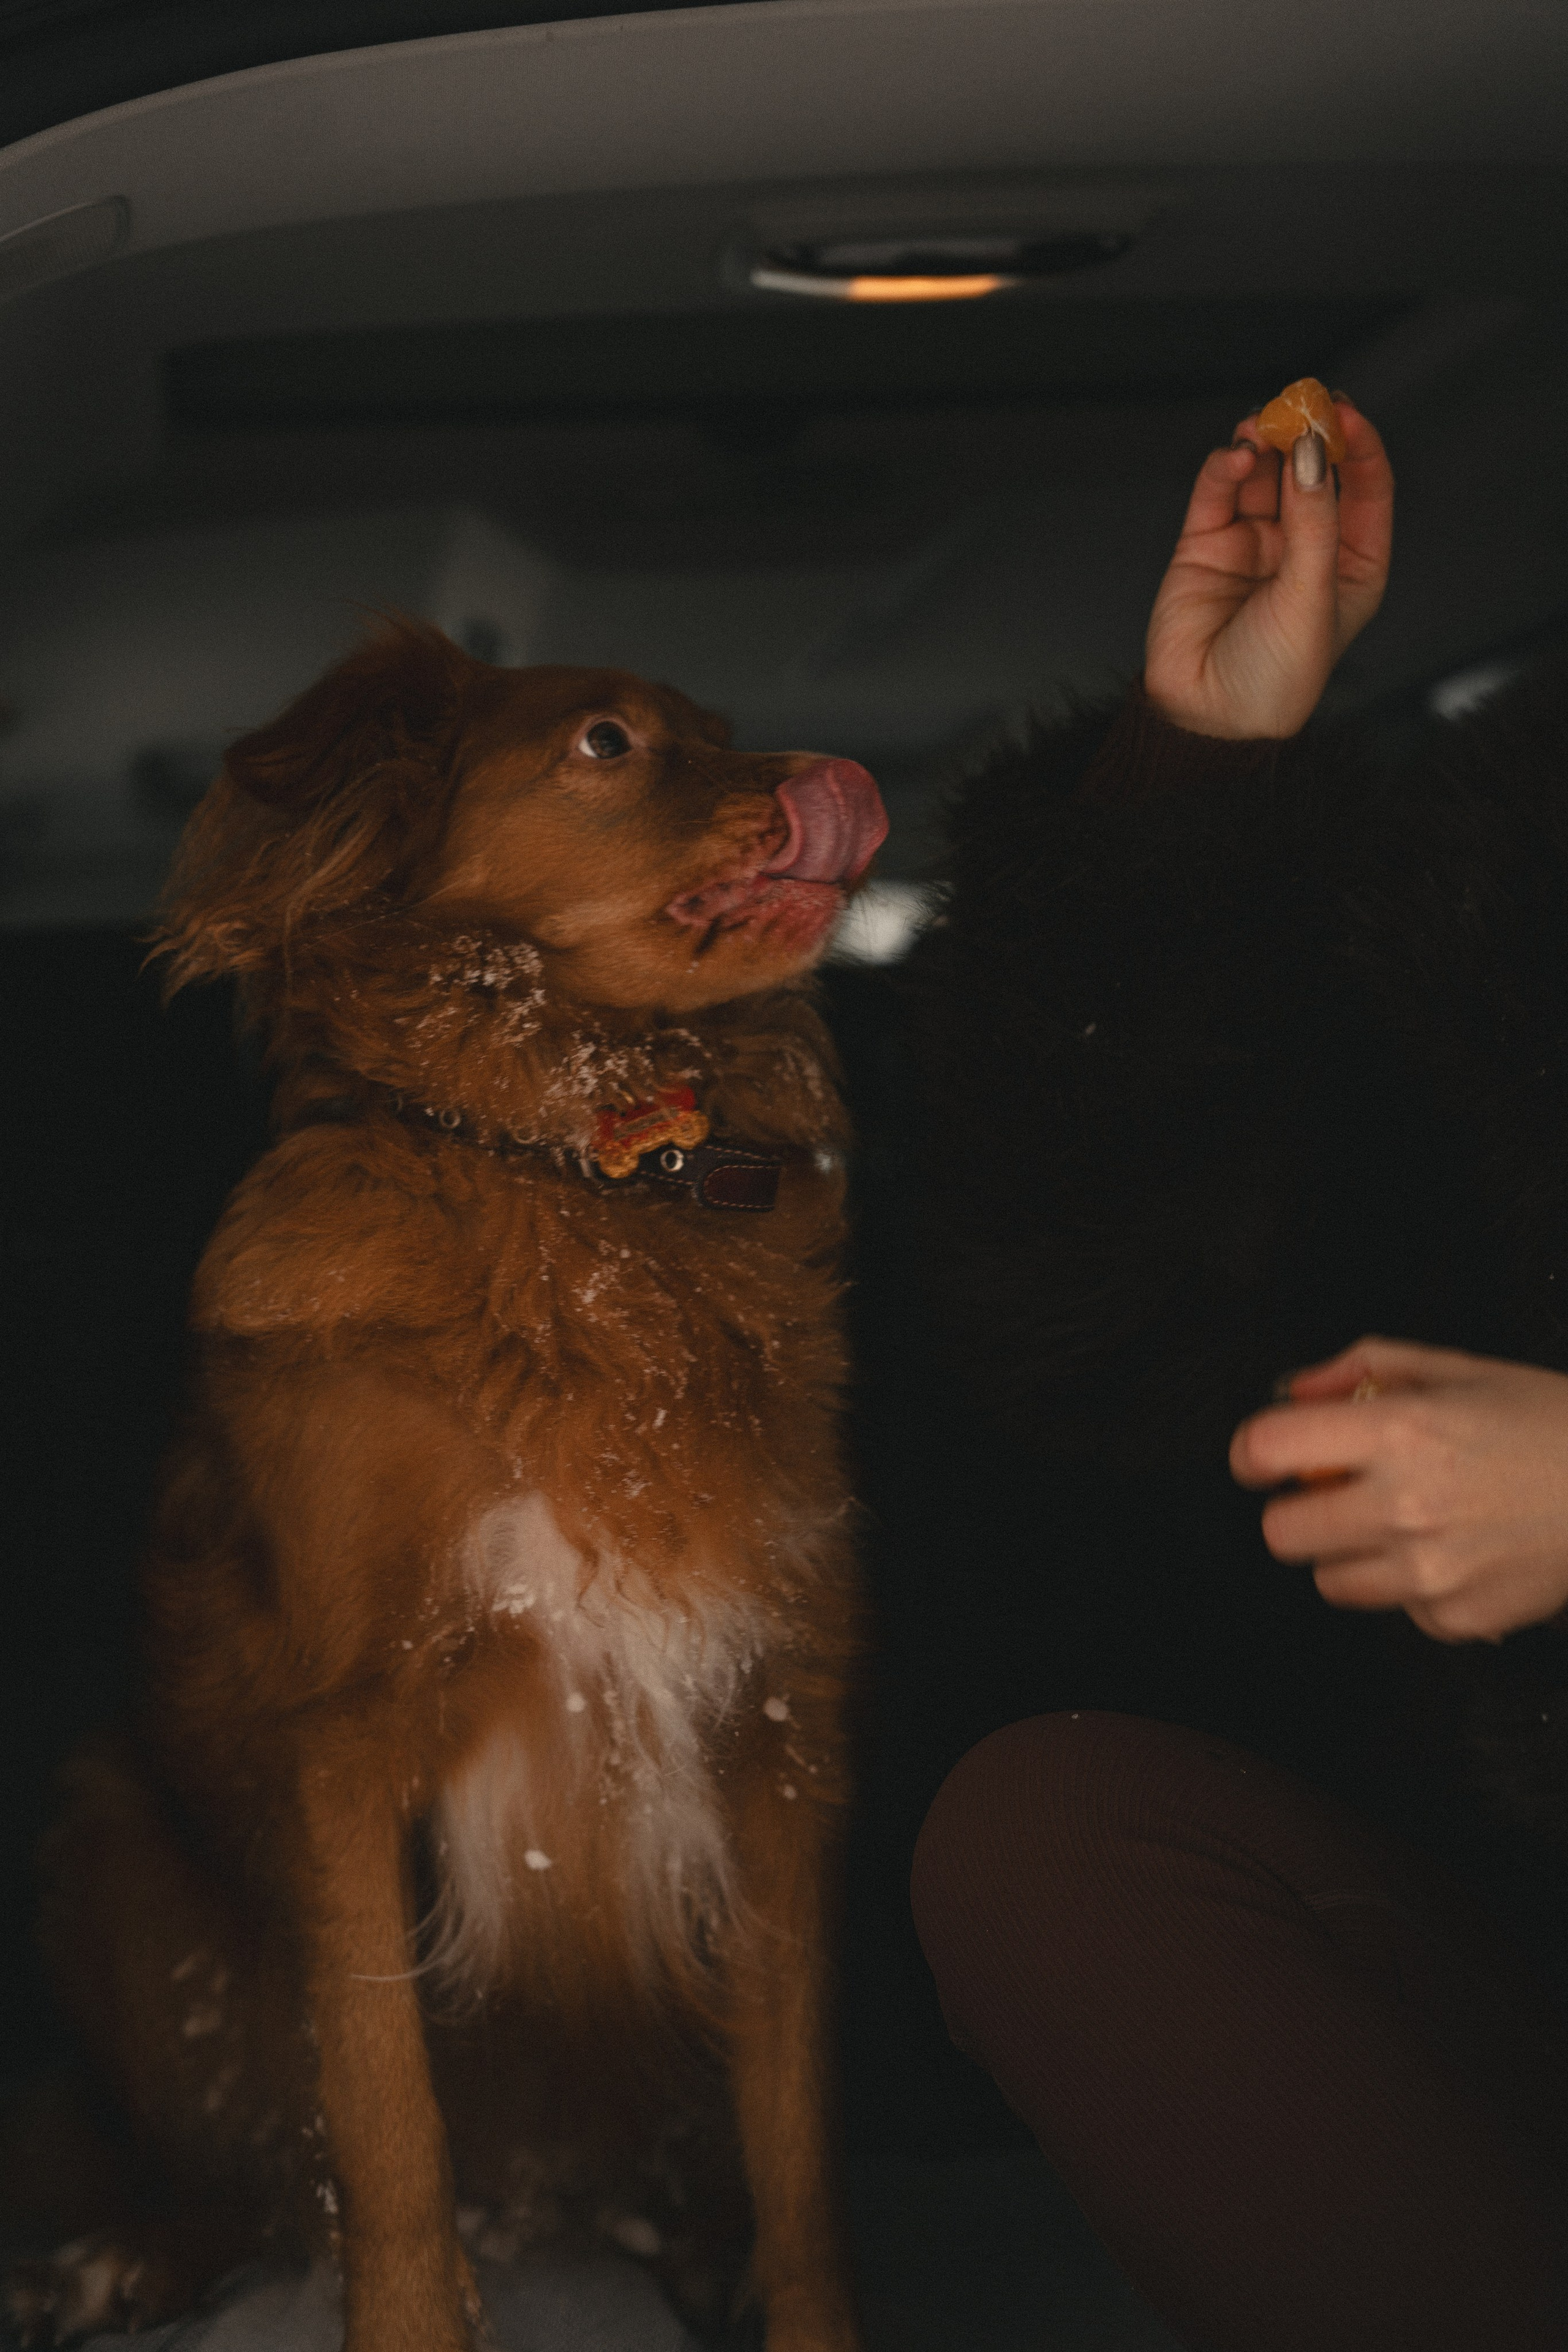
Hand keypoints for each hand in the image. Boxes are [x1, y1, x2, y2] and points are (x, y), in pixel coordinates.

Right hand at [1143, 397, 1394, 739]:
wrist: (1208, 718)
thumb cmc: (1274, 676)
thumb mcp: (1311, 595)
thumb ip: (1313, 519)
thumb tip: (1310, 449)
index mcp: (1351, 564)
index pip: (1365, 489)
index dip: (1357, 447)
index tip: (1343, 413)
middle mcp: (1304, 548)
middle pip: (1312, 471)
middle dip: (1307, 434)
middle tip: (1300, 403)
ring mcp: (1254, 543)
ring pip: (1264, 472)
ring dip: (1266, 443)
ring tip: (1263, 426)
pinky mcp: (1205, 544)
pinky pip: (1219, 491)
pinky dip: (1227, 467)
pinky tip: (1237, 456)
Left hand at [1229, 1337, 1567, 1642]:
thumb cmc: (1550, 1425)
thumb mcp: (1456, 1367)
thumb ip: (1363, 1368)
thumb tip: (1294, 1390)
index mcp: (1398, 1433)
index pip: (1267, 1449)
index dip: (1253, 1453)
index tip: (1262, 1457)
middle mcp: (1404, 1507)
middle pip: (1281, 1532)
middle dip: (1299, 1509)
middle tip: (1337, 1493)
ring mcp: (1428, 1572)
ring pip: (1328, 1580)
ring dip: (1350, 1551)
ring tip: (1404, 1522)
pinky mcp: (1455, 1619)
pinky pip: (1393, 1609)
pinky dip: (1410, 1585)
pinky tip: (1454, 1550)